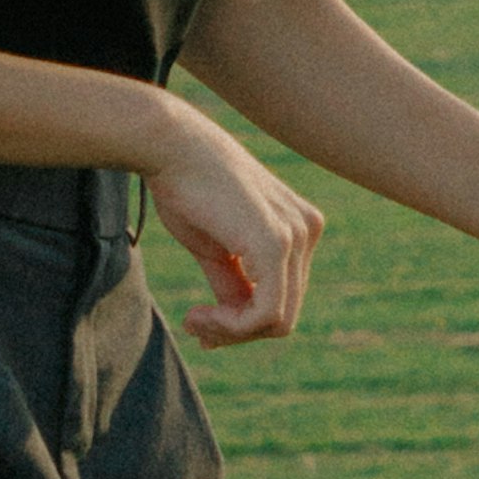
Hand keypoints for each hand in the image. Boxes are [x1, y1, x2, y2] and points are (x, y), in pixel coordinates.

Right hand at [146, 112, 325, 346]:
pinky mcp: (276, 244)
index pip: (284, 295)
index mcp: (300, 225)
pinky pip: (265, 313)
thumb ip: (234, 284)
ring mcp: (296, 235)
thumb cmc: (187, 189)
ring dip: (231, 332)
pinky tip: (198, 316)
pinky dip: (232, 327)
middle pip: (284, 313)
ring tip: (193, 320)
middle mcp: (307, 228)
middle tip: (194, 326)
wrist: (171, 146)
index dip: (244, 322)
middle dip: (237, 330)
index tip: (201, 323)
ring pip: (277, 320)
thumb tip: (232, 331)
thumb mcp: (217, 248)